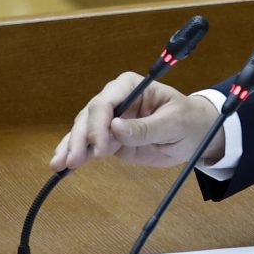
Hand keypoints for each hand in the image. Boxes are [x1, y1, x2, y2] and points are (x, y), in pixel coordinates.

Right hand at [49, 72, 222, 170]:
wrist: (194, 135)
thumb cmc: (188, 120)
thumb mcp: (173, 123)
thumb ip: (145, 128)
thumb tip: (115, 128)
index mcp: (131, 86)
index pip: (107, 100)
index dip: (99, 122)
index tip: (101, 146)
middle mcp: (116, 99)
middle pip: (90, 115)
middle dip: (81, 138)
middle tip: (75, 161)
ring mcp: (109, 120)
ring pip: (83, 130)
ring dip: (71, 146)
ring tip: (60, 165)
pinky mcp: (108, 138)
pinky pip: (87, 144)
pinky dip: (75, 153)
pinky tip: (61, 166)